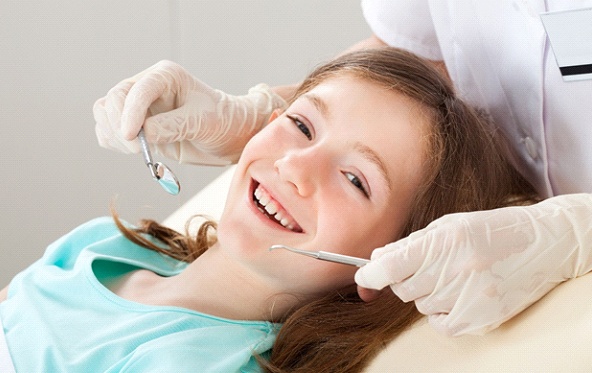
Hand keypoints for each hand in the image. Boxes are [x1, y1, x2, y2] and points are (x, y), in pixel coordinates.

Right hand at [93, 60, 286, 164]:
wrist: (227, 136)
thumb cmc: (221, 121)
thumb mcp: (202, 122)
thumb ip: (173, 126)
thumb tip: (143, 134)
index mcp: (165, 76)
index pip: (137, 90)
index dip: (129, 113)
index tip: (131, 137)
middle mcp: (147, 86)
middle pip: (113, 100)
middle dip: (120, 126)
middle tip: (139, 150)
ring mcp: (138, 106)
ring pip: (104, 114)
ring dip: (115, 135)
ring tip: (141, 150)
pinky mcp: (134, 125)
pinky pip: (108, 131)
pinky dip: (114, 143)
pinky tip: (136, 150)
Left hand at [355, 193, 591, 335]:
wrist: (543, 245)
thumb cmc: (491, 230)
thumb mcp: (449, 225)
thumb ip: (411, 243)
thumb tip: (376, 260)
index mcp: (444, 241)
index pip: (390, 267)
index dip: (369, 275)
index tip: (364, 276)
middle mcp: (455, 271)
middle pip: (402, 289)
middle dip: (405, 278)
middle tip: (428, 266)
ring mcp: (469, 298)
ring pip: (422, 305)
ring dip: (428, 293)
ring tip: (455, 275)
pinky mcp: (481, 319)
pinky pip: (440, 324)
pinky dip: (443, 312)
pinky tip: (461, 293)